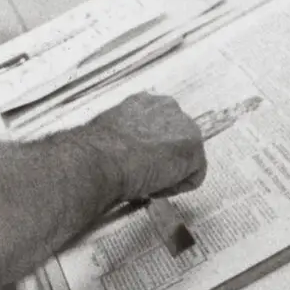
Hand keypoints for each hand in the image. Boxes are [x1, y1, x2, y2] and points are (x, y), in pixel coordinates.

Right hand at [84, 93, 206, 200]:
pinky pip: (193, 177)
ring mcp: (184, 126)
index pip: (158, 127)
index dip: (149, 149)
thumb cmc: (95, 151)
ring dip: (170, 174)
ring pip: (186, 160)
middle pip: (176, 141)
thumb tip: (123, 151)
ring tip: (146, 182)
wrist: (100, 159)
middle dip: (165, 160)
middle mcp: (167, 107)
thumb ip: (124, 136)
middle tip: (145, 176)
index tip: (137, 162)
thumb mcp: (107, 134)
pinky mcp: (194, 149)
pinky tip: (155, 187)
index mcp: (143, 101)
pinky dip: (176, 188)